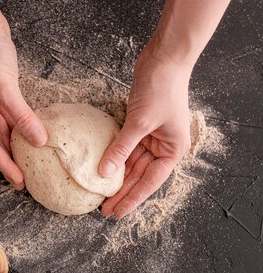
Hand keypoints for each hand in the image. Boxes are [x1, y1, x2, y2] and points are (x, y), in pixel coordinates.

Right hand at [0, 12, 46, 189]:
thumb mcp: (6, 88)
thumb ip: (23, 117)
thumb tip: (40, 140)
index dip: (5, 164)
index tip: (19, 181)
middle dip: (11, 158)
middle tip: (27, 180)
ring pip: (2, 130)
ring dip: (16, 144)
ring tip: (30, 164)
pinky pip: (7, 117)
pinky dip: (18, 127)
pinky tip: (30, 139)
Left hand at [99, 43, 191, 218]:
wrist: (164, 59)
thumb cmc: (161, 89)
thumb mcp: (140, 122)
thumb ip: (122, 149)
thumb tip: (104, 173)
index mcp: (172, 151)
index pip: (149, 182)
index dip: (132, 199)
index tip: (117, 213)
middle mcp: (164, 147)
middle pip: (139, 176)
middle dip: (122, 192)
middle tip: (103, 210)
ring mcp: (152, 137)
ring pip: (131, 164)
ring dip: (117, 178)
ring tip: (100, 195)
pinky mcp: (140, 126)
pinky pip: (126, 148)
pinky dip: (115, 159)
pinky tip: (102, 171)